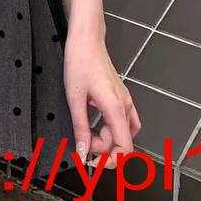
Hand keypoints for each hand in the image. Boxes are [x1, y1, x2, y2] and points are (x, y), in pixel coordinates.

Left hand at [63, 30, 141, 170]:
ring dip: (109, 139)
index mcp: (116, 108)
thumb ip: (81, 127)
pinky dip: (113, 128)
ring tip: (89, 133)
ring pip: (125, 133)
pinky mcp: (121, 96)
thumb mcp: (75, 97)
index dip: (111, 161)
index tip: (94, 162)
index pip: (125, 147)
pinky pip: (124, 121)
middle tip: (83, 142)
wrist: (86, 39)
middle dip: (104, 148)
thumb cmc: (80, 61)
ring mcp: (125, 100)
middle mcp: (125, 105)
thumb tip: (83, 151)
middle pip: (123, 142)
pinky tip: (99, 124)